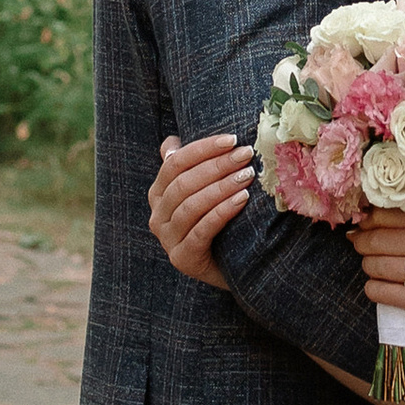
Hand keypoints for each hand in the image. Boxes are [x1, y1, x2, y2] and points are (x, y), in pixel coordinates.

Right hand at [148, 131, 252, 288]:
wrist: (231, 266)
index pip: (175, 162)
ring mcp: (167, 239)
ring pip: (191, 205)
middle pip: (183, 183)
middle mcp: (157, 215)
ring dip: (221, 187)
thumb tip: (172, 141)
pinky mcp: (182, 259)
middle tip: (246, 155)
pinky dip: (222, 212)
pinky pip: (201, 231)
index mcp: (158, 193)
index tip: (233, 139)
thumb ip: (190, 166)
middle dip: (217, 165)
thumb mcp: (204, 190)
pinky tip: (242, 199)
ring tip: (247, 175)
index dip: (203, 148)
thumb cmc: (219, 221)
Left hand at [350, 207, 404, 332]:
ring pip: (380, 266)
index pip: (389, 214)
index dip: (368, 219)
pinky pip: (388, 294)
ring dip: (367, 267)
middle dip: (362, 243)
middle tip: (357, 244)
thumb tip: (372, 219)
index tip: (361, 223)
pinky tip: (375, 287)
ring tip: (370, 266)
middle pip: (380, 240)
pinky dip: (374, 290)